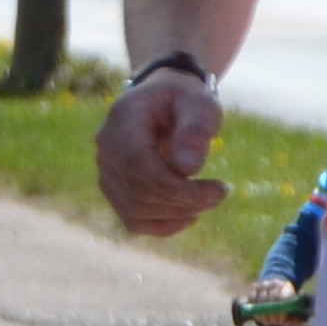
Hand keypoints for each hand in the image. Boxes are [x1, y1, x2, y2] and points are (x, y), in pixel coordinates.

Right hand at [94, 66, 228, 236]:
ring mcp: (107, 172)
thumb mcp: (200, 103)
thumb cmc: (186, 100)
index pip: (136, 164)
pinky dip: (164, 225)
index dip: (175, 186)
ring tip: (210, 199)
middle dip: (184, 201)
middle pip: (137, 192)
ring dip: (178, 214)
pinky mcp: (116, 191)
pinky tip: (190, 215)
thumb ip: (196, 129)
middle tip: (221, 193)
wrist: (165, 100)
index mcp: (122, 120)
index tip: (218, 189)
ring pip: (135, 211)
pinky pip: (133, 220)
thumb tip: (187, 168)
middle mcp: (106, 148)